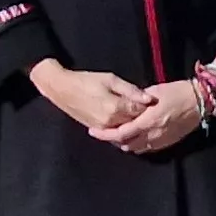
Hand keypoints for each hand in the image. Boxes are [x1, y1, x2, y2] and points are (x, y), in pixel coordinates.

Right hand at [29, 58, 145, 136]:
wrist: (62, 90)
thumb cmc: (86, 80)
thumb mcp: (111, 79)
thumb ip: (131, 90)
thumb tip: (149, 99)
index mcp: (115, 107)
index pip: (141, 111)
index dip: (148, 106)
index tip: (153, 101)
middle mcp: (110, 122)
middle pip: (135, 124)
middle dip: (143, 117)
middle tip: (149, 109)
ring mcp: (103, 129)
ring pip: (126, 131)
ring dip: (134, 126)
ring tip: (139, 116)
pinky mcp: (98, 131)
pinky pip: (115, 135)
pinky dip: (123, 131)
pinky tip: (128, 124)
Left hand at [93, 78, 206, 153]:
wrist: (201, 101)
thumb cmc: (178, 92)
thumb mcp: (155, 91)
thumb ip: (137, 99)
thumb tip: (125, 104)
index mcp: (149, 120)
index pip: (121, 133)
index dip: (105, 135)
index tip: (93, 131)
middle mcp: (154, 134)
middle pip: (125, 144)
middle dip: (112, 140)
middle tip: (103, 132)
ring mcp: (161, 140)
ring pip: (135, 149)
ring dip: (124, 143)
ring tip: (117, 134)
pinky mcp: (168, 143)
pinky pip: (147, 149)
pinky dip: (137, 145)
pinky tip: (133, 137)